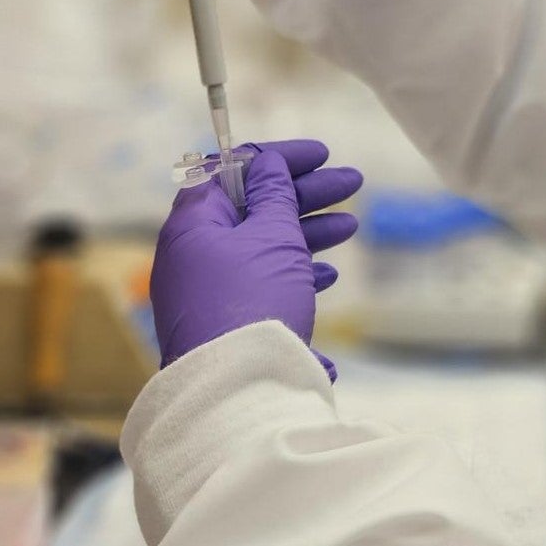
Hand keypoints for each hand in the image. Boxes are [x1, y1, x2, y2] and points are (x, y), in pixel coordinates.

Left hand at [150, 140, 362, 376]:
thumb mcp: (272, 238)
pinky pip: (261, 281)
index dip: (279, 158)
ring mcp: (208, 289)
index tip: (322, 154)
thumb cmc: (250, 304)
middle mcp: (194, 253)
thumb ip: (273, 196)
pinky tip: (326, 274)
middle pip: (253, 207)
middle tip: (352, 183)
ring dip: (307, 231)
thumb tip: (266, 164)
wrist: (234, 391)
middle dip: (305, 194)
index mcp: (194, 224)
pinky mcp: (224, 319)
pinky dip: (294, 269)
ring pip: (262, 245)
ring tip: (350, 227)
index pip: (232, 170)